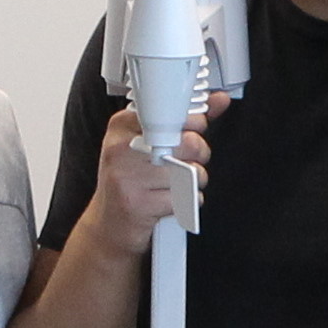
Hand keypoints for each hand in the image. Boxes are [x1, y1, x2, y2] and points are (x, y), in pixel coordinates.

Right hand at [70, 95, 221, 260]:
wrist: (109, 227)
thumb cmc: (132, 184)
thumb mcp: (151, 146)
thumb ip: (186, 122)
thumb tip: (218, 100)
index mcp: (123, 126)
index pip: (172, 112)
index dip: (194, 125)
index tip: (191, 134)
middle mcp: (122, 148)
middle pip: (187, 142)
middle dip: (198, 156)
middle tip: (186, 164)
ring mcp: (127, 176)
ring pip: (189, 172)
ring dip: (194, 183)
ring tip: (177, 186)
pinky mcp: (138, 203)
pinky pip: (185, 199)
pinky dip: (188, 203)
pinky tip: (172, 202)